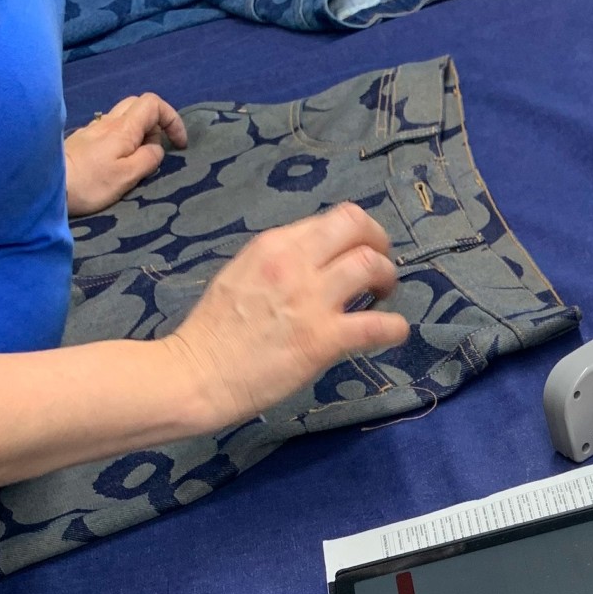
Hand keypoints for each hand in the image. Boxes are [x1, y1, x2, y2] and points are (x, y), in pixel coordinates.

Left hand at [64, 93, 187, 216]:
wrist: (46, 184)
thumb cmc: (90, 183)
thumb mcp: (127, 176)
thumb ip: (148, 159)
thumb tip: (157, 149)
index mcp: (123, 128)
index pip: (153, 104)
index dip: (172, 118)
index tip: (178, 144)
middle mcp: (108, 121)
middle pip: (138, 105)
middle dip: (157, 123)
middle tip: (159, 149)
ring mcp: (94, 128)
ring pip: (124, 117)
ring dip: (140, 132)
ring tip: (140, 159)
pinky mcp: (84, 139)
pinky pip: (111, 129)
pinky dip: (124, 139)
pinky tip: (119, 160)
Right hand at [164, 202, 410, 429]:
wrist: (197, 374)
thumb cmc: (215, 331)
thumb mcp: (243, 274)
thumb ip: (281, 262)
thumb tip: (317, 261)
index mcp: (274, 245)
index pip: (332, 219)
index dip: (358, 234)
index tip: (359, 253)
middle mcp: (295, 263)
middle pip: (358, 226)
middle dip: (381, 244)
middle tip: (380, 271)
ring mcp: (311, 300)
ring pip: (372, 265)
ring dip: (388, 279)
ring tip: (383, 299)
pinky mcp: (323, 339)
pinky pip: (379, 325)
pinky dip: (395, 327)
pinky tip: (393, 333)